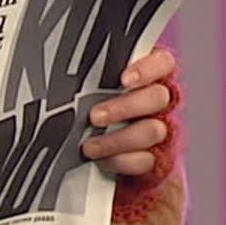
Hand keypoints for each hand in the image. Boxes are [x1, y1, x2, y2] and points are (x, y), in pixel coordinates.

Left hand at [82, 47, 177, 177]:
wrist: (111, 146)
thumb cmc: (97, 103)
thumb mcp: (96, 84)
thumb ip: (95, 75)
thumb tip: (63, 71)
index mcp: (150, 75)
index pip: (162, 63)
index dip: (147, 69)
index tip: (124, 79)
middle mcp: (160, 101)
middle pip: (156, 98)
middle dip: (123, 108)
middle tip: (95, 116)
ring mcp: (161, 129)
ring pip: (153, 130)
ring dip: (118, 139)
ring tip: (90, 146)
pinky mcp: (158, 157)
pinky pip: (147, 160)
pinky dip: (122, 161)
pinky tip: (103, 160)